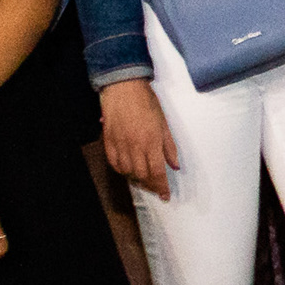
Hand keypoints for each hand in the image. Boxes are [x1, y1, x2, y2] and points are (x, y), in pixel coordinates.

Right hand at [100, 80, 175, 199]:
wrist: (124, 88)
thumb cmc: (147, 103)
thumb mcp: (164, 123)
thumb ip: (169, 147)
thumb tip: (175, 166)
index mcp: (152, 141)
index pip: (158, 171)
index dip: (161, 187)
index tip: (165, 196)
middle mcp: (135, 146)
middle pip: (142, 175)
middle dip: (150, 185)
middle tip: (155, 188)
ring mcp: (120, 144)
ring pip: (127, 171)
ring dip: (136, 179)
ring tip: (143, 180)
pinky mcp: (108, 140)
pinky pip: (114, 163)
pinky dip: (121, 170)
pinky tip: (127, 171)